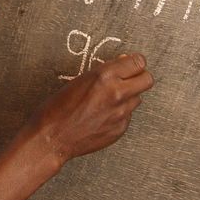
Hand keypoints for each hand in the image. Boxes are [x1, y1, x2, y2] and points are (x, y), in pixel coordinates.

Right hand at [27, 54, 153, 163]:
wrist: (52, 137)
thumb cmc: (58, 106)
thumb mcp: (80, 79)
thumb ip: (105, 72)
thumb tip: (124, 62)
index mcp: (105, 76)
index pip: (138, 62)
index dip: (134, 63)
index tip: (129, 65)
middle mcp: (117, 93)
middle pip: (147, 80)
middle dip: (139, 77)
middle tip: (128, 79)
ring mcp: (120, 113)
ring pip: (138, 98)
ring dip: (128, 96)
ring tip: (108, 100)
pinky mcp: (120, 129)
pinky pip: (128, 116)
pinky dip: (120, 113)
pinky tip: (103, 115)